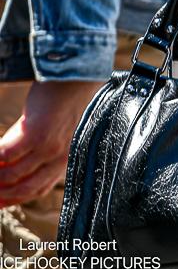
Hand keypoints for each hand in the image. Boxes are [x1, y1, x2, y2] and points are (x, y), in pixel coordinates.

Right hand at [0, 80, 101, 204]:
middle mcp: (60, 156)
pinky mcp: (37, 133)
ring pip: (13, 175)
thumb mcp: (62, 123)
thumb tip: (20, 154)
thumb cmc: (68, 91)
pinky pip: (6, 154)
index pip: (38, 188)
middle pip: (25, 190)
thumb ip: (49, 140)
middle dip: (1, 196)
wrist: (78, 69)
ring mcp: (49, 146)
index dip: (15, 198)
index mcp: (66, 155)